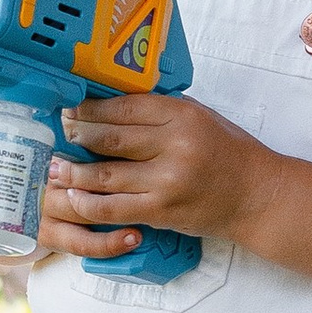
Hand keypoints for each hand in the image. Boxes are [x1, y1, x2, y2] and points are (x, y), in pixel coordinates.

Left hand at [34, 93, 275, 260]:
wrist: (257, 196)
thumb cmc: (229, 153)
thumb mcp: (201, 117)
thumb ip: (162, 110)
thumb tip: (113, 101)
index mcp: (182, 115)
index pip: (124, 106)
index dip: (91, 107)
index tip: (72, 107)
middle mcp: (174, 145)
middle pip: (109, 138)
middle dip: (76, 134)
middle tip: (58, 132)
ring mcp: (166, 181)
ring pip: (105, 174)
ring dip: (73, 171)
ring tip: (54, 167)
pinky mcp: (162, 211)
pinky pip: (114, 208)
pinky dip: (88, 203)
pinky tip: (73, 196)